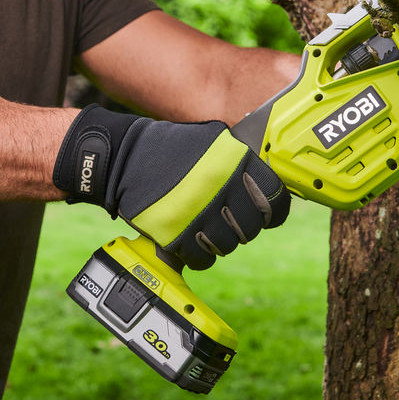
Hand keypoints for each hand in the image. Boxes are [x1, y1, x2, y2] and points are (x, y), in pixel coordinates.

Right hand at [53, 105, 289, 268]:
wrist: (122, 158)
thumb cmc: (169, 149)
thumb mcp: (212, 140)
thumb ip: (242, 161)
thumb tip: (270, 183)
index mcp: (235, 162)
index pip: (276, 198)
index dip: (274, 211)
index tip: (269, 214)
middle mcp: (221, 188)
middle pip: (252, 227)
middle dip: (243, 226)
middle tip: (228, 219)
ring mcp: (199, 214)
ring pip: (228, 246)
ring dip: (220, 241)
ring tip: (204, 226)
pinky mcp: (176, 236)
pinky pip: (203, 260)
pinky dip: (199, 255)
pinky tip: (191, 239)